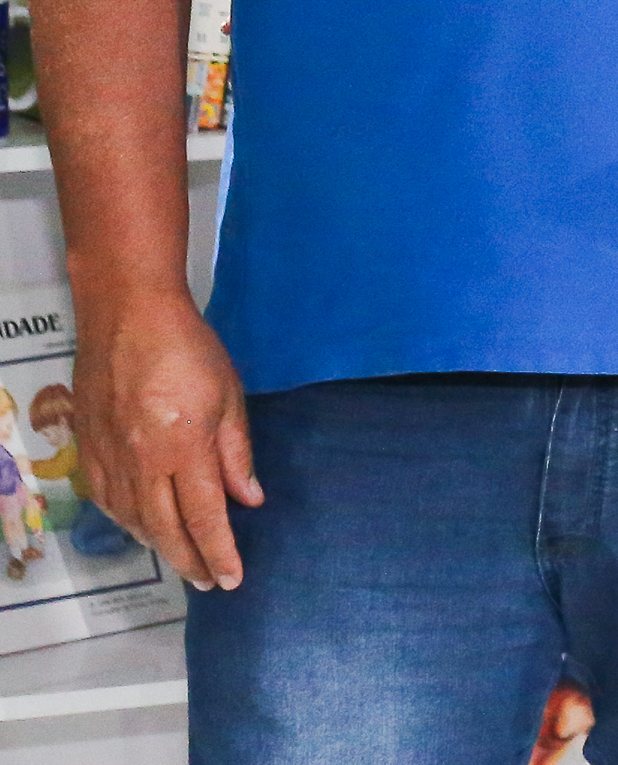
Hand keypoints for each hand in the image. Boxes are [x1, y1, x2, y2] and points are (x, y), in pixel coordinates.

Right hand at [72, 289, 261, 589]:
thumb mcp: (228, 393)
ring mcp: (111, 458)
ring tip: (182, 558)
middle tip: (209, 582)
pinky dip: (128, 523)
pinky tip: (142, 526)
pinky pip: (108, 502)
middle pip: (166, 529)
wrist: (127, 314)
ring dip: (160, 546)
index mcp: (184, 446)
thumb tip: (249, 500)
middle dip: (190, 561)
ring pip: (134, 521)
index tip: (232, 579)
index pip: (204, 516)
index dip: (219, 552)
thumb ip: (237, 452)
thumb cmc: (188, 347)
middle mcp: (143, 461)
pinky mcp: (89, 449)